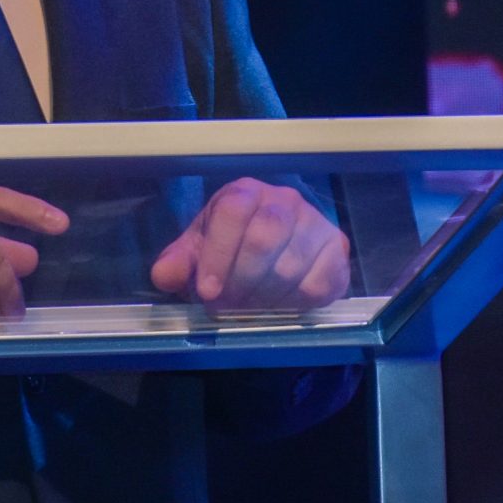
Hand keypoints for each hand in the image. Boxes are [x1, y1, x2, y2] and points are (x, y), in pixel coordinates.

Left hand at [150, 178, 350, 311]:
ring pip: (291, 265)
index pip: (232, 212)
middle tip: (228, 306)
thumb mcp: (198, 252)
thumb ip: (178, 263)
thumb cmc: (230, 248)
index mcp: (244, 193)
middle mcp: (283, 200)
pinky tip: (280, 306)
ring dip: (265, 298)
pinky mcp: (337, 249)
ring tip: (250, 309)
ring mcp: (315, 222)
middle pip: (264, 237)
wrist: (275, 252)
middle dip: (241, 281)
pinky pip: (319, 282)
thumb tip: (165, 276)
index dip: (217, 255)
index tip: (207, 292)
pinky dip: (295, 303)